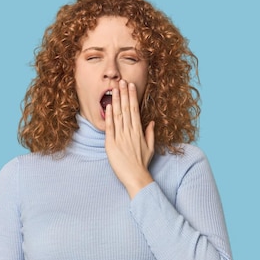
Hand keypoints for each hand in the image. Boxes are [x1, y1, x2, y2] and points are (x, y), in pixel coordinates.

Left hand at [105, 79, 154, 198]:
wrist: (136, 177)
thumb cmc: (143, 164)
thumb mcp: (150, 148)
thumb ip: (150, 133)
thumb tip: (152, 122)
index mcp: (139, 132)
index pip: (135, 110)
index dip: (132, 96)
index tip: (131, 86)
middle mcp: (130, 132)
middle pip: (126, 109)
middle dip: (124, 94)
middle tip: (121, 81)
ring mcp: (120, 138)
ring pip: (118, 115)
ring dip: (115, 101)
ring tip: (113, 89)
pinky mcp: (111, 144)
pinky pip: (110, 127)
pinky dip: (109, 116)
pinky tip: (108, 106)